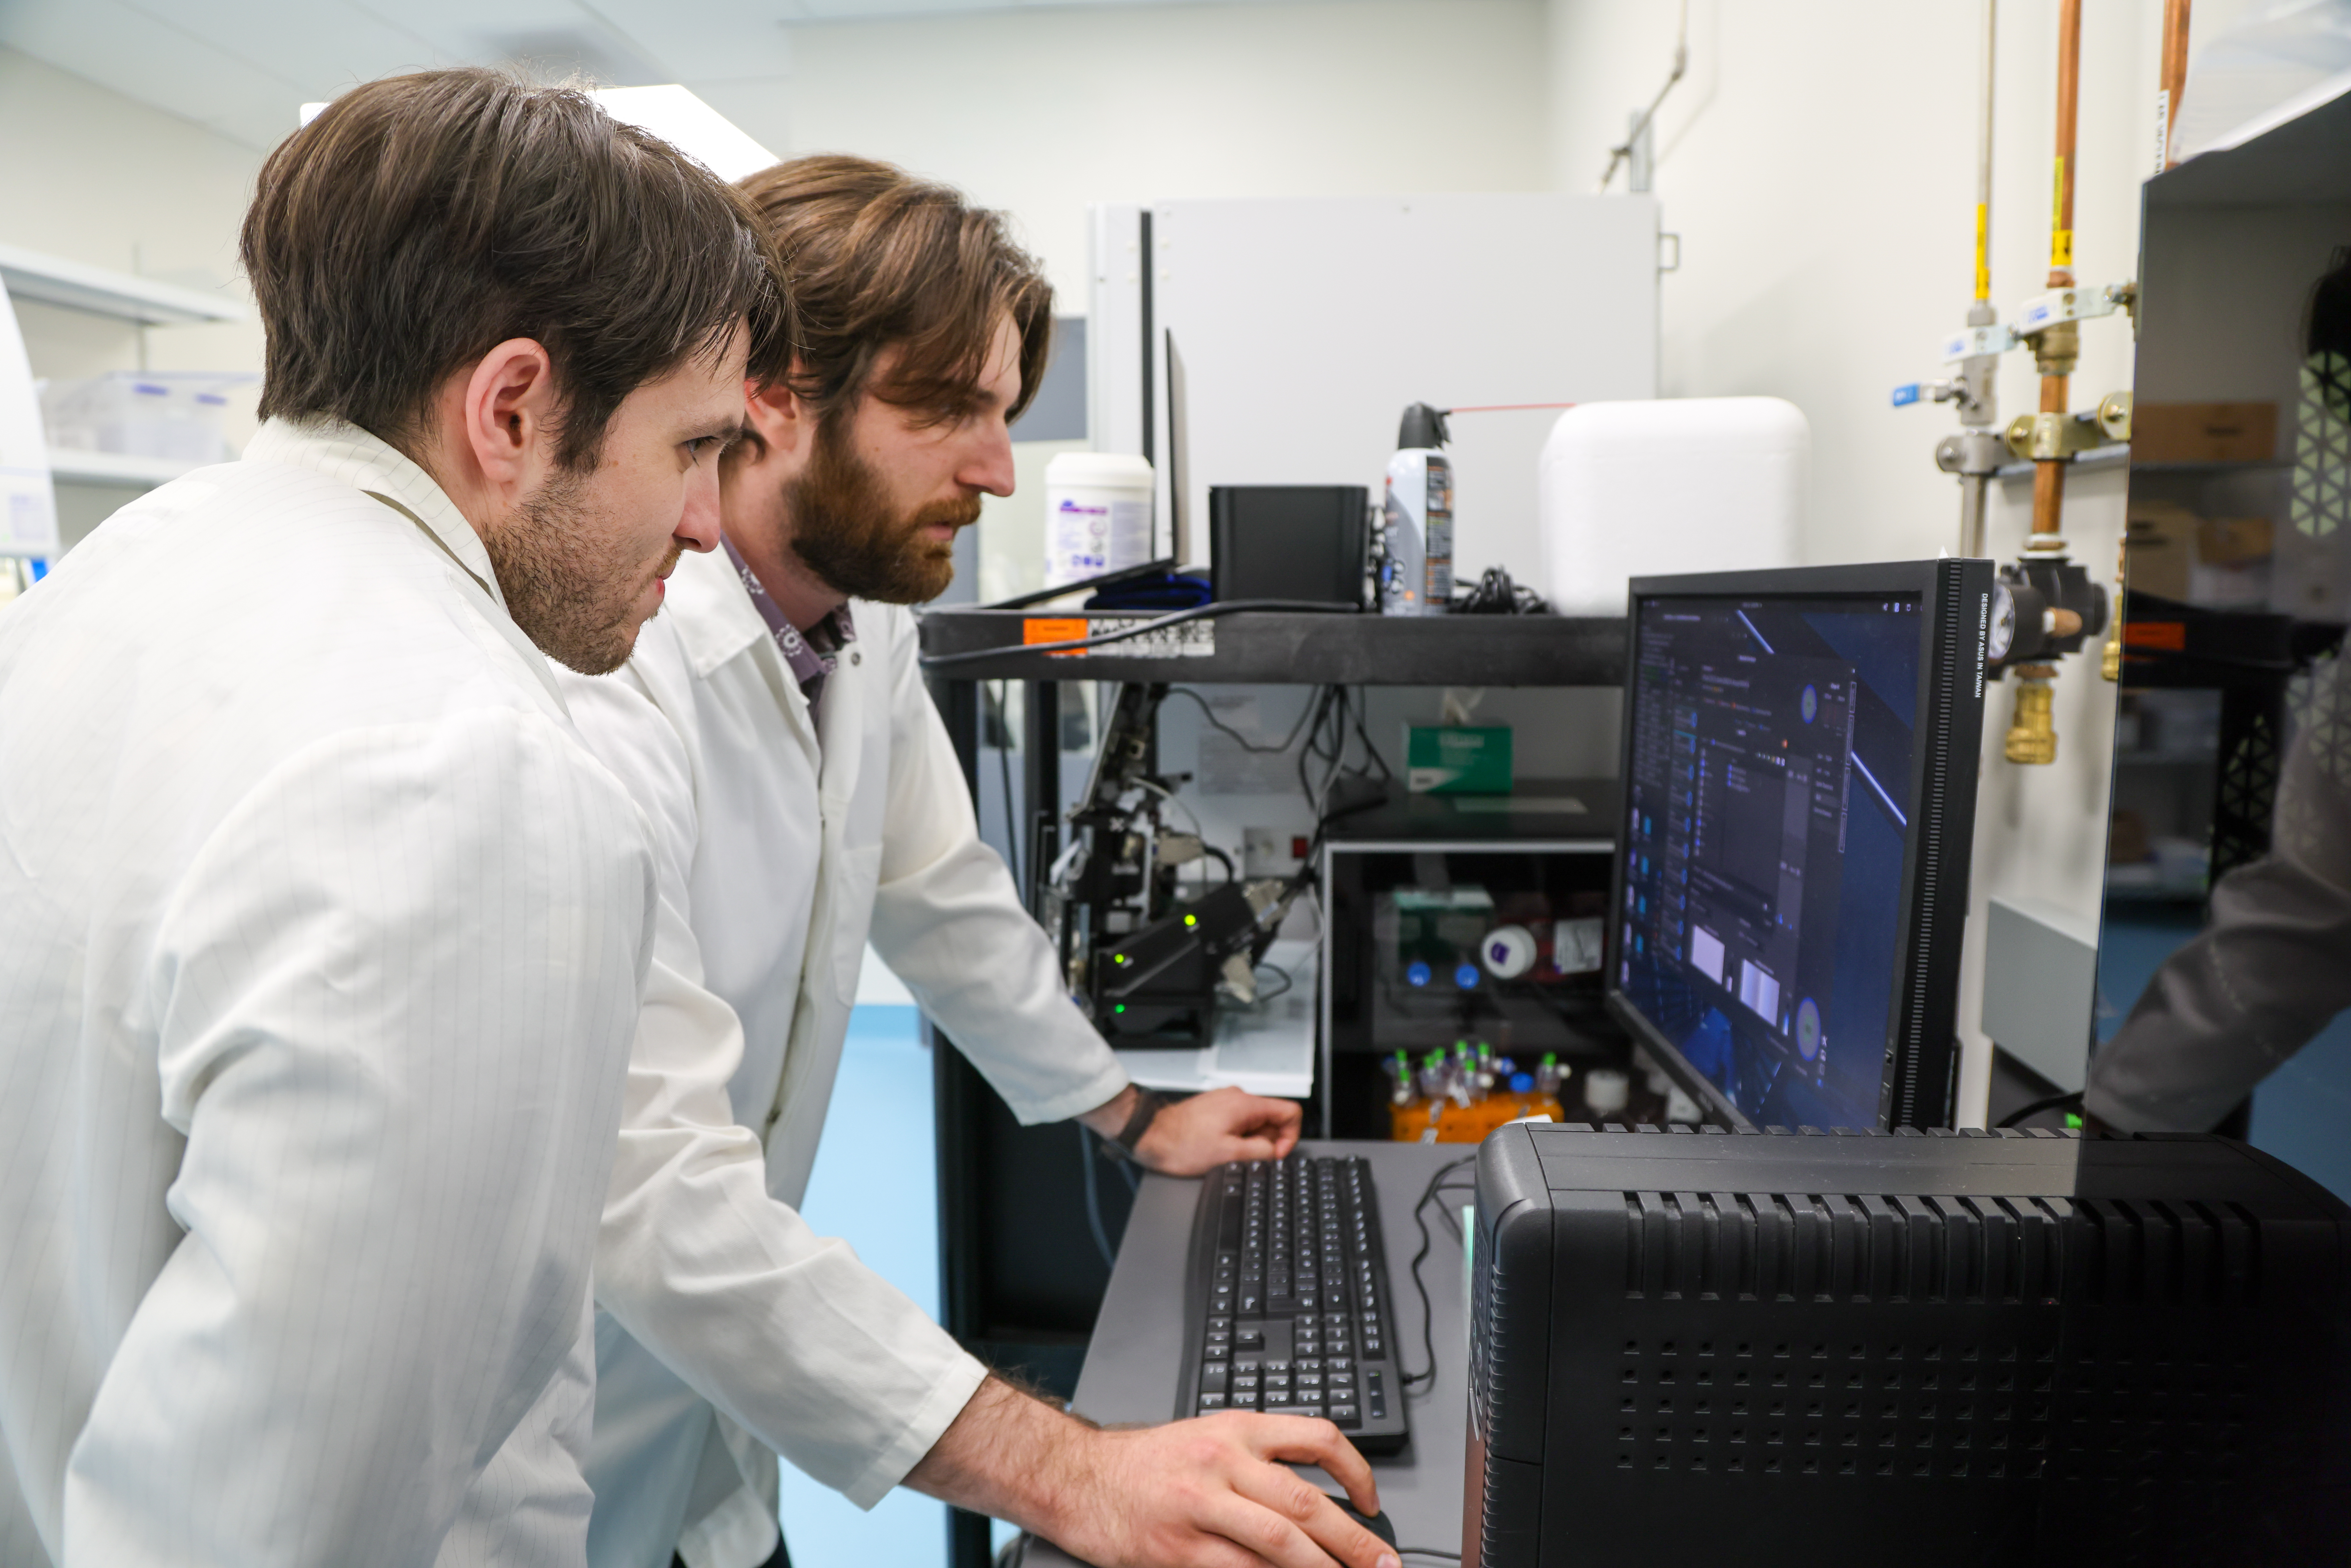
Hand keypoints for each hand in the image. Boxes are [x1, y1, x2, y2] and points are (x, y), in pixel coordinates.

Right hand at [909, 1379, 1398, 1567]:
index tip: (1374, 1502)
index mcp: (1236, 1429)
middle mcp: (1222, 1462)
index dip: (1356, 1471)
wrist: (1081, 1478)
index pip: (1315, 1438)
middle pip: (1307, 1502)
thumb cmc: (1150, 1463)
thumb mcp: (1210, 1437)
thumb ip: (1262, 1460)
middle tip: (1385, 1563)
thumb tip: (1322, 1502)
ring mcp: (1199, 1508)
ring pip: (1279, 1542)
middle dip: (1356, 1540)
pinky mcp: (1178, 1551)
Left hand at [1125, 1086, 1302, 1174]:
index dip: (1289, 1137)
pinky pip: (1238, 1124)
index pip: (1290, 1112)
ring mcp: (1225, 1102)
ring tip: (1225, 1152)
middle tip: (1242, 1157)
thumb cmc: (1182, 1145)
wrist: (1151, 1136)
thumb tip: (1276, 1151)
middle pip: (1271, 1120)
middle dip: (1264, 1143)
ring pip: (1254, 1124)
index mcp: (1245, 1105)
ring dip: (1248, 1142)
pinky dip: (1235, 1138)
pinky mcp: (1215, 1110)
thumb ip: (1261, 1152)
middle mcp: (1237, 1098)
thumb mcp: (1229, 1155)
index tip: (1275, 1154)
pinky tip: (1217, 1148)